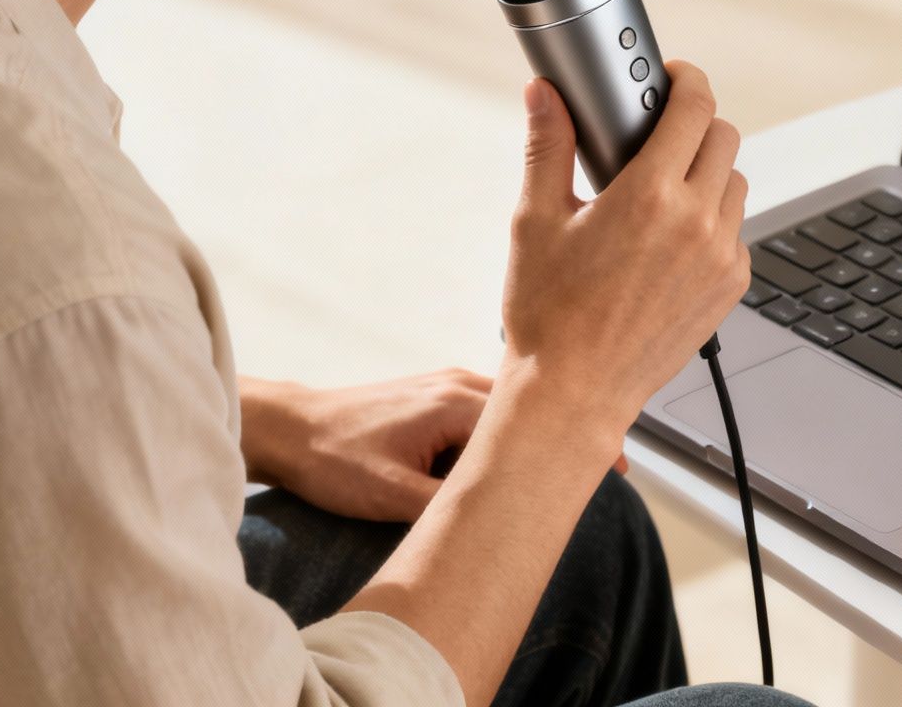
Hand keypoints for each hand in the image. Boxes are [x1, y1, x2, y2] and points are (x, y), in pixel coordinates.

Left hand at [241, 371, 632, 523]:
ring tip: (565, 458)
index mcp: (452, 401)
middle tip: (607, 459)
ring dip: (534, 429)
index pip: (532, 418)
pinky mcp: (432, 395)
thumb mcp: (392, 494)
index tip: (613, 460)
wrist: (288, 429)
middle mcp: (454, 383)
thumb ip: (450, 504)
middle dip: (565, 429)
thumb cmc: (331, 457)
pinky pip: (487, 409)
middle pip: (530, 406)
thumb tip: (498, 519)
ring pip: (509, 408)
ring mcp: (443, 384)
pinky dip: (507, 429)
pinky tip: (512, 454)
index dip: (571, 441)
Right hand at [500, 61, 751, 437]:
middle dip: (694, 124)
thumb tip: (543, 95)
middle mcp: (695, 223)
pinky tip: (668, 239)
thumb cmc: (548, 315)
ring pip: (734, 184)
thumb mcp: (536, 219)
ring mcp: (720, 258)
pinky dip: (712, 222)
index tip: (674, 77)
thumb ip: (548, 145)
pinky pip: (735, 231)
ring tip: (660, 191)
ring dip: (706, 172)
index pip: (696, 106)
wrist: (572, 393)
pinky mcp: (730, 288)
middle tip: (658, 134)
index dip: (688, 79)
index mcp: (649, 196)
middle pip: (723, 137)